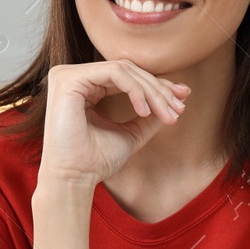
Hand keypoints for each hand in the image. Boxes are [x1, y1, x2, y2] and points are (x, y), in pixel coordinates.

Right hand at [38, 60, 187, 188]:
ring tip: (166, 114)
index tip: (182, 103)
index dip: (157, 86)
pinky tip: (145, 112)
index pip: (127, 76)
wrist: (74, 179)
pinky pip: (114, 73)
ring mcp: (68, 75)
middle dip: (159, 89)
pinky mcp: (68, 79)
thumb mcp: (130, 134)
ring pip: (124, 69)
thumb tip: (177, 102)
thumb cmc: (95, 161)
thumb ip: (148, 117)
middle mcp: (74, 77)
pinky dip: (136, 90)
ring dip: (151, 91)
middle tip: (178, 110)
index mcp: (84, 87)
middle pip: (128, 69)